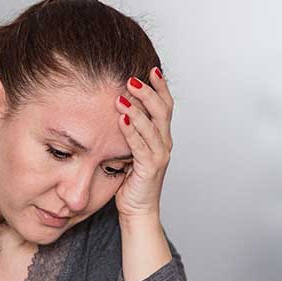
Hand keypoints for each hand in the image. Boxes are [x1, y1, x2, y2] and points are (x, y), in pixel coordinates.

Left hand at [114, 67, 173, 218]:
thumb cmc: (131, 181)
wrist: (138, 210)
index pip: (165, 106)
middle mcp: (164, 144)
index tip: (151, 69)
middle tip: (132, 77)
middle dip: (148, 92)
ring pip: (152, 125)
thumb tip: (116, 107)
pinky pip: (140, 145)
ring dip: (138, 107)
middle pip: (162, 110)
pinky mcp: (149, 168)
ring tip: (122, 94)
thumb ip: (130, 131)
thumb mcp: (131, 150)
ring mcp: (159, 156)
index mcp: (162, 137)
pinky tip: (121, 118)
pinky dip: (131, 129)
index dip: (160, 87)